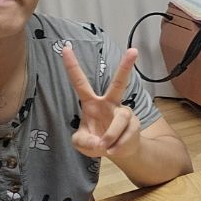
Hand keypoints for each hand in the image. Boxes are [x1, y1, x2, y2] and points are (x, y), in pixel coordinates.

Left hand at [62, 46, 141, 160]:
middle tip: (134, 51)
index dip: (72, 66)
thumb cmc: (97, 141)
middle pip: (118, 84)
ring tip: (105, 148)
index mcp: (92, 103)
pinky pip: (125, 136)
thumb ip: (82, 141)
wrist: (119, 152)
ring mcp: (124, 113)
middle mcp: (110, 103)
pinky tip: (113, 150)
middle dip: (126, 67)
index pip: (80, 82)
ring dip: (111, 137)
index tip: (66, 47)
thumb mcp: (81, 143)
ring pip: (119, 121)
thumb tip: (100, 142)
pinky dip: (117, 146)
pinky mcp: (135, 125)